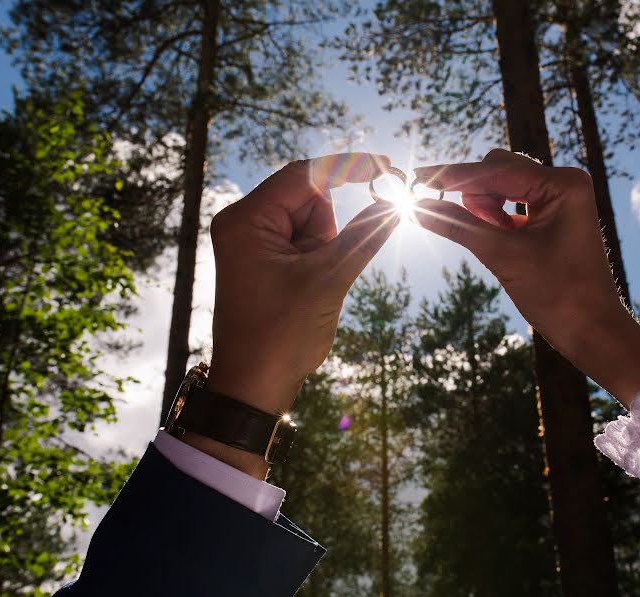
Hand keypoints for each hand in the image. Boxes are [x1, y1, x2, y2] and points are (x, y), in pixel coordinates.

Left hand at [188, 153, 398, 476]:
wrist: (252, 386)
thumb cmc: (281, 336)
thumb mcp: (329, 280)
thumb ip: (364, 235)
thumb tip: (396, 204)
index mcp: (247, 220)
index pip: (305, 174)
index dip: (350, 167)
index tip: (388, 169)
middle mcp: (244, 222)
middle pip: (309, 199)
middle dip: (328, 229)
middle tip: (321, 271)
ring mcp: (252, 241)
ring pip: (311, 222)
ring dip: (325, 249)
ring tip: (310, 287)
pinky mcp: (263, 258)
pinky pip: (303, 242)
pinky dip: (318, 259)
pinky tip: (307, 289)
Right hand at [413, 149, 639, 406]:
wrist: (592, 331)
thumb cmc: (558, 295)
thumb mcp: (502, 256)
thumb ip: (457, 226)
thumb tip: (417, 207)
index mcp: (563, 184)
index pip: (495, 170)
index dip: (453, 175)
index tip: (416, 176)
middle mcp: (563, 183)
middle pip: (497, 170)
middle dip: (472, 194)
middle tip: (457, 222)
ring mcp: (558, 199)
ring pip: (501, 187)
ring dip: (483, 208)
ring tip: (491, 241)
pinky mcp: (550, 218)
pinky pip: (510, 206)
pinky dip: (493, 218)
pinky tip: (488, 235)